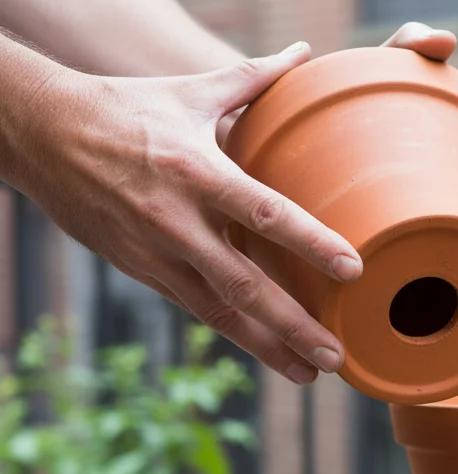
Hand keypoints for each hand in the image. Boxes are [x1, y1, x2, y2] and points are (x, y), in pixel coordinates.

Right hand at [16, 43, 358, 383]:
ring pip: (219, 310)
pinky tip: (268, 352)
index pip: (265, 213)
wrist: (40, 135)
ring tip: (309, 372)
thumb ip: (252, 79)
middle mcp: (176, 220)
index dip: (311, 243)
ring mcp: (155, 252)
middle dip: (293, 324)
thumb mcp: (190, 90)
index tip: (353, 270)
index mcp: (196, 171)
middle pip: (244, 284)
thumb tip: (301, 53)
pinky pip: (196, 308)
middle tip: (336, 354)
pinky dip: (234, 333)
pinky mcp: (141, 270)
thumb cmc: (127, 108)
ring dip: (267, 346)